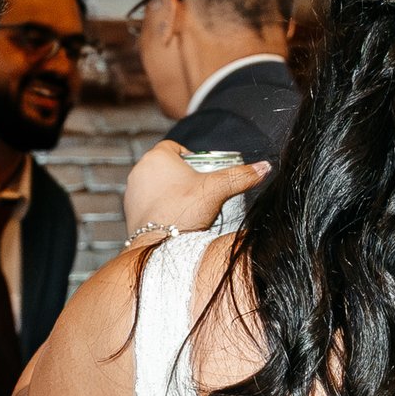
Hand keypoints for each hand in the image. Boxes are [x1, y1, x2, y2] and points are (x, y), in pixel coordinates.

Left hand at [121, 136, 268, 238]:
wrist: (159, 247)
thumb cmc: (184, 213)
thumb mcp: (217, 191)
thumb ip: (241, 176)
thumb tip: (265, 167)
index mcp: (157, 156)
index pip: (176, 148)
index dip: (192, 159)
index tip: (203, 174)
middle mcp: (139, 170)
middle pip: (167, 167)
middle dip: (183, 177)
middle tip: (200, 193)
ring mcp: (132, 191)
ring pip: (157, 185)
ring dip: (171, 192)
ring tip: (188, 208)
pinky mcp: (129, 211)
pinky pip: (148, 203)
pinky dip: (160, 208)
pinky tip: (173, 220)